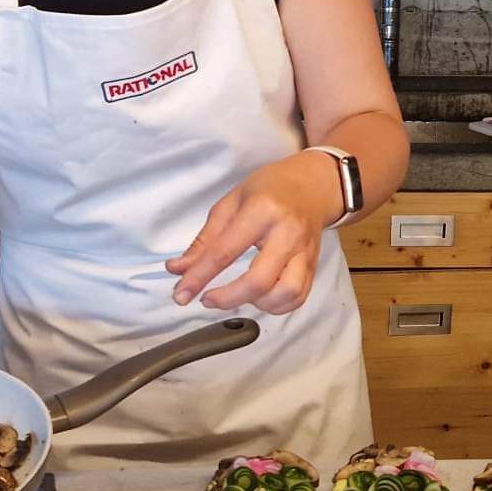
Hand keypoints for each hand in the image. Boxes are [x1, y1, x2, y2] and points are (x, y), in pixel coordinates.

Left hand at [166, 154, 341, 314]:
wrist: (311, 184)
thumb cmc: (268, 189)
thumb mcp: (230, 204)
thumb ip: (204, 240)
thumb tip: (177, 269)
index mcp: (262, 210)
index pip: (224, 252)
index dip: (199, 277)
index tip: (181, 295)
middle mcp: (287, 233)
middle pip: (259, 280)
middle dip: (228, 298)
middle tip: (208, 299)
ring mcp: (305, 251)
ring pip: (286, 293)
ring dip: (258, 303)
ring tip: (240, 295)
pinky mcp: (314, 264)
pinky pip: (298, 297)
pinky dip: (277, 306)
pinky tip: (260, 297)